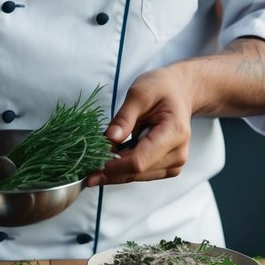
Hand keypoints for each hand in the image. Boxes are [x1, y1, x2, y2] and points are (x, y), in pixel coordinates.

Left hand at [85, 66, 191, 186]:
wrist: (179, 92)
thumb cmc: (161, 88)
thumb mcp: (139, 93)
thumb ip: (124, 117)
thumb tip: (109, 139)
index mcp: (174, 133)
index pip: (140, 160)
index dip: (113, 166)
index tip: (91, 163)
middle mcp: (177, 154)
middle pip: (137, 172)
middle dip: (110, 171)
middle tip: (85, 170)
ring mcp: (174, 163)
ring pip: (137, 176)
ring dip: (114, 172)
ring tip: (95, 163)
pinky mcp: (166, 167)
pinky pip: (140, 173)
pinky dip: (123, 168)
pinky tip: (109, 160)